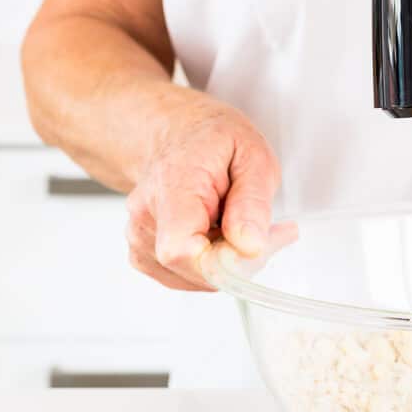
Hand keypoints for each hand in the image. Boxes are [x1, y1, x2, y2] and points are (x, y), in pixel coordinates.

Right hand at [125, 90, 296, 290]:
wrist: (175, 134)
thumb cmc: (212, 139)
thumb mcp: (252, 154)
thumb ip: (252, 201)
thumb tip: (250, 246)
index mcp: (171, 185)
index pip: (179, 249)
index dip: (223, 261)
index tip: (257, 243)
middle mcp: (146, 216)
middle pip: (195, 268)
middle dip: (243, 256)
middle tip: (271, 228)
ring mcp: (140, 240)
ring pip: (198, 278)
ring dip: (232, 259)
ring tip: (242, 221)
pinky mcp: (146, 257)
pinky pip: (190, 277)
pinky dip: (215, 263)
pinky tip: (222, 234)